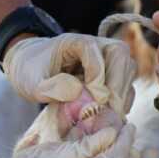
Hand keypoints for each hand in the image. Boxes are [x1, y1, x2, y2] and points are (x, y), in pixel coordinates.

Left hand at [3, 34, 136, 113]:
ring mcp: (106, 59)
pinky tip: (111, 115)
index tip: (93, 99)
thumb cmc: (30, 72)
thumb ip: (50, 88)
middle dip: (117, 84)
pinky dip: (123, 99)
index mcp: (75, 42)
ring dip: (122, 93)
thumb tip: (79, 91)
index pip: (95, 51)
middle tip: (109, 111)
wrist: (30, 68)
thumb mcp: (30, 83)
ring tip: (110, 115)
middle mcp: (95, 46)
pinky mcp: (111, 74)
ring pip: (128, 68)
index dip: (97, 76)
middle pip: (120, 55)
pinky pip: (126, 83)